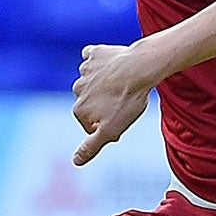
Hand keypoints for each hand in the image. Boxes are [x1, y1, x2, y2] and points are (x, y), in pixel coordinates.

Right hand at [71, 42, 159, 165]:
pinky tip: (114, 64)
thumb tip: (75, 162)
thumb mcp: (111, 130)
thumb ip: (91, 147)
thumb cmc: (128, 101)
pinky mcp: (94, 53)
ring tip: (123, 84)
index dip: (107, 124)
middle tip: (124, 100)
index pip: (91, 124)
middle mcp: (77, 89)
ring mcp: (85, 70)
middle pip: (92, 102)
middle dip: (105, 103)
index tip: (121, 118)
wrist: (140, 68)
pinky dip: (102, 61)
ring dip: (105, 83)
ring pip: (93, 80)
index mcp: (79, 110)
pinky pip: (93, 57)